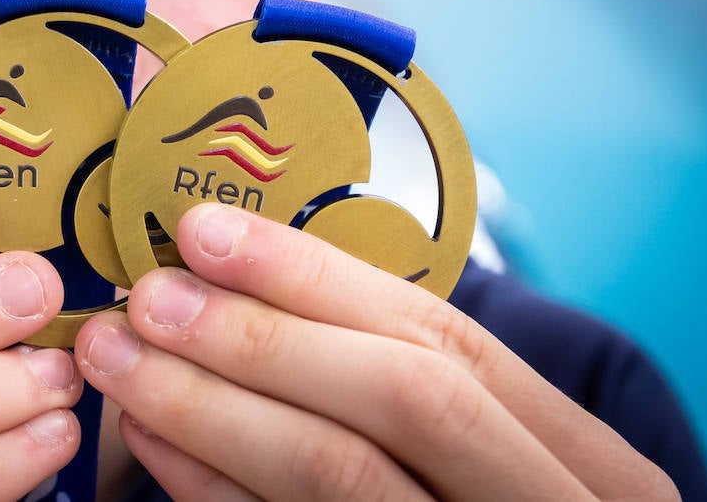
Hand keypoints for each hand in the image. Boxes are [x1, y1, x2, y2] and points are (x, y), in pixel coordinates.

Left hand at [76, 202, 677, 500]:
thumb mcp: (489, 453)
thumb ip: (391, 373)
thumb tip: (233, 267)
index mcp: (587, 461)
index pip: (446, 338)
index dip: (315, 276)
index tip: (206, 230)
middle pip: (402, 396)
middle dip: (262, 337)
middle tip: (147, 298)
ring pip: (339, 472)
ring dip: (211, 404)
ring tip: (120, 358)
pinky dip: (210, 484)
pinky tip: (151, 441)